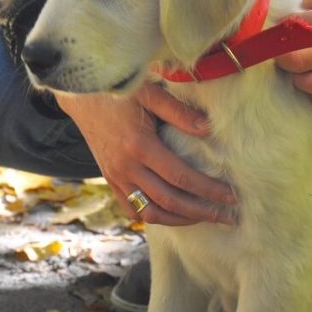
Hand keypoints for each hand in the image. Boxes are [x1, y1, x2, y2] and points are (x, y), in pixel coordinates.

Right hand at [54, 83, 237, 226]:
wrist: (80, 96)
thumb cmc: (118, 90)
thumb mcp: (149, 92)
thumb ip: (178, 111)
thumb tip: (208, 129)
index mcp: (139, 146)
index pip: (181, 177)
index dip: (209, 190)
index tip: (231, 197)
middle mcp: (126, 168)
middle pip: (170, 202)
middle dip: (203, 212)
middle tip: (229, 217)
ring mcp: (116, 177)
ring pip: (151, 213)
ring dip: (181, 220)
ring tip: (205, 218)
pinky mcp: (110, 180)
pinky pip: (133, 210)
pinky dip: (154, 217)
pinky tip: (174, 215)